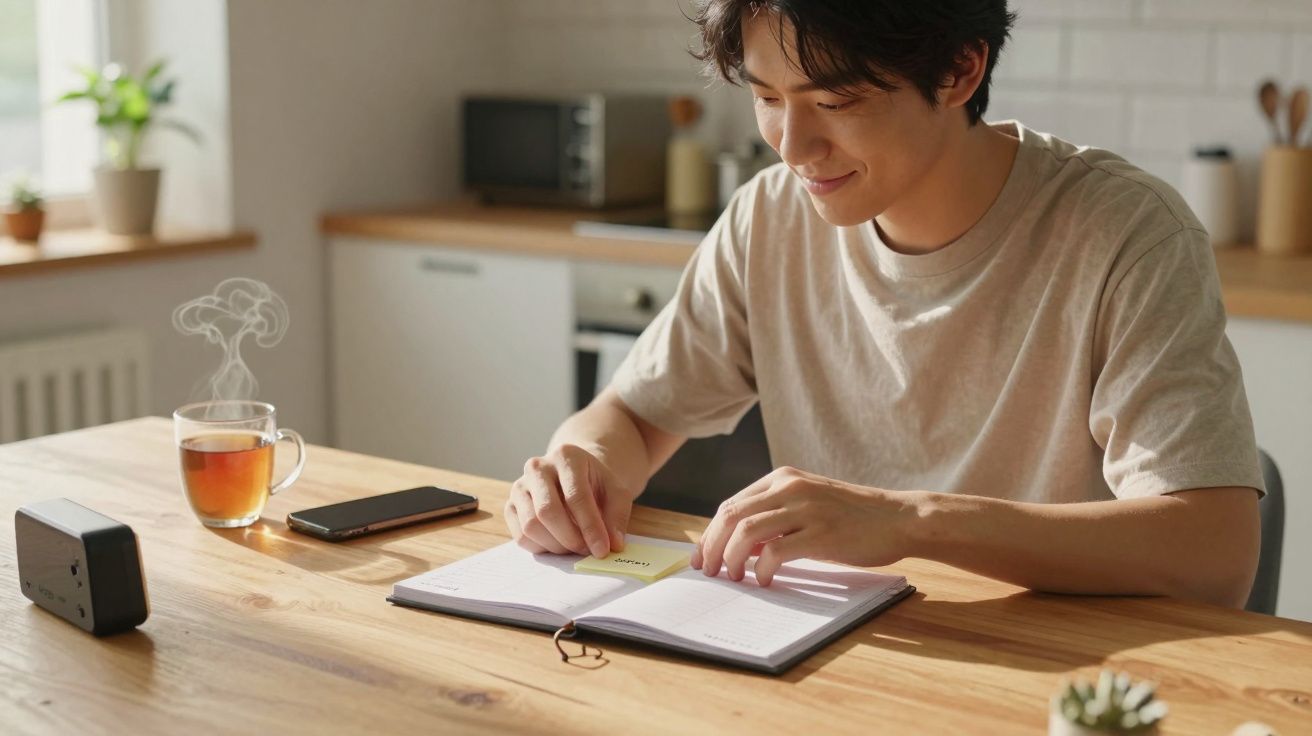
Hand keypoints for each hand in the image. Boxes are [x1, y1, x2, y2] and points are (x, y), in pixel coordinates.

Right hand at [505, 443, 634, 557]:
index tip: (602, 550)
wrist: (574, 478)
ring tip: (575, 546)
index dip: (590, 527)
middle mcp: (537, 467)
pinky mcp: (510, 505)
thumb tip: (613, 544)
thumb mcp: (616, 492)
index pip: (576, 496)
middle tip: (587, 551)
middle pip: (547, 511)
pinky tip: (558, 543)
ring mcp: (519, 486)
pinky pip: (520, 535)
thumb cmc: (595, 485)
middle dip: (570, 538)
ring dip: (556, 545)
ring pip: (531, 525)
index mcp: (566, 456)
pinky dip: (541, 547)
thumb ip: (617, 516)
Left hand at [690, 466, 919, 585]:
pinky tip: (765, 581)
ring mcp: (805, 508)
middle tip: (708, 571)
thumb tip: (739, 546)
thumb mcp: (809, 506)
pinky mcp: (820, 533)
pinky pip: (775, 552)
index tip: (702, 556)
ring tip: (734, 577)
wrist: (899, 518)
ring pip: (746, 532)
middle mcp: (790, 487)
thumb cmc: (853, 517)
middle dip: (712, 547)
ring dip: (732, 559)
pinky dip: (763, 569)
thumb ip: (775, 518)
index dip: (711, 533)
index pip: (732, 504)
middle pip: (731, 516)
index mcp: (783, 478)